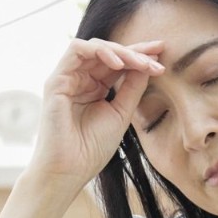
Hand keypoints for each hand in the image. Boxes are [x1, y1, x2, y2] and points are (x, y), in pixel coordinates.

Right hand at [28, 38, 164, 188]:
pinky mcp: (56, 80)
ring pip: (95, 47)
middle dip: (135, 51)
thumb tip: (148, 65)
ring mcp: (67, 78)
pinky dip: (99, 51)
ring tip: (141, 63)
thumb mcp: (121, 114)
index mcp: (95, 88)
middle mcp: (80, 80)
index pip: (118, 64)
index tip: (162, 56)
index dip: (139, 56)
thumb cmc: (92, 149)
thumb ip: (133, 88)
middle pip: (108, 52)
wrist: (70, 170)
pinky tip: (118, 63)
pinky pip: (76, 50)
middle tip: (157, 57)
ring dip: (120, 51)